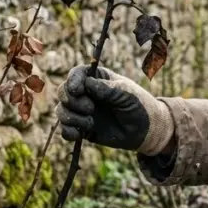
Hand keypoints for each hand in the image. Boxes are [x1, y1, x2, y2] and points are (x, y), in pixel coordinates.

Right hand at [55, 65, 173, 154]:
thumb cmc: (139, 106)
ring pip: (61, 110)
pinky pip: (65, 129)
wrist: (146, 131)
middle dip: (72, 100)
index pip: (77, 74)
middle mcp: (86, 94)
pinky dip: (68, 131)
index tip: (77, 90)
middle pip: (63, 91)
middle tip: (90, 109)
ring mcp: (82, 111)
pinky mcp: (82, 129)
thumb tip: (87, 83)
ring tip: (90, 123)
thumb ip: (107, 89)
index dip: (72, 80)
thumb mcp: (126, 94)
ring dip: (71, 117)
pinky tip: (79, 134)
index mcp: (97, 79)